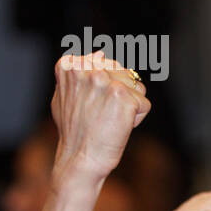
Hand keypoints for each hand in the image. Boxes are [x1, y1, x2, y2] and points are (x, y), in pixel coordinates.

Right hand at [50, 52, 149, 188]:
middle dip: (121, 96)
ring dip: (130, 107)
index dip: (106, 88)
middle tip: (102, 115)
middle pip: (126, 75)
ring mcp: (106, 81)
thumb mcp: (66, 95)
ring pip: (137, 89)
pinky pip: (144, 105)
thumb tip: (99, 53)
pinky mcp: (124, 97)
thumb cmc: (74, 130)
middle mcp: (88, 69)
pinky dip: (137, 119)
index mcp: (71, 64)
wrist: (80, 158)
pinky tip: (118, 127)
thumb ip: (80, 73)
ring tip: (109, 120)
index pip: (108, 66)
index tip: (91, 105)